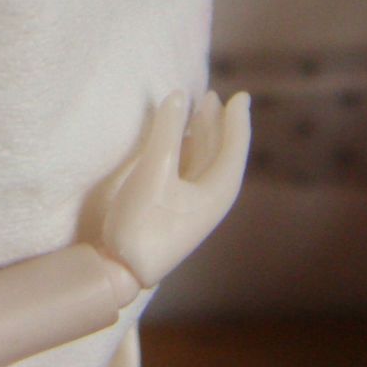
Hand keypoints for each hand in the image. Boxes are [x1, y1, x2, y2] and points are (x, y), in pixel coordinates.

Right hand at [101, 90, 249, 288]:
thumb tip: (178, 95)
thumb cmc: (143, 222)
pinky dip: (190, 150)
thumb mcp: (154, 172)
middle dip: (219, 124)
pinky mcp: (177, 209)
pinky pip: (191, 171)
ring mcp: (194, 205)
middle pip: (221, 153)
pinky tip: (182, 140)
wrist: (125, 271)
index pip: (233, 148)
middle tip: (214, 97)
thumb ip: (166, 132)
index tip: (240, 96)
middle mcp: (211, 198)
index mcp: (217, 191)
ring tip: (199, 110)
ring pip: (205, 162)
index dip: (237, 120)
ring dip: (204, 135)